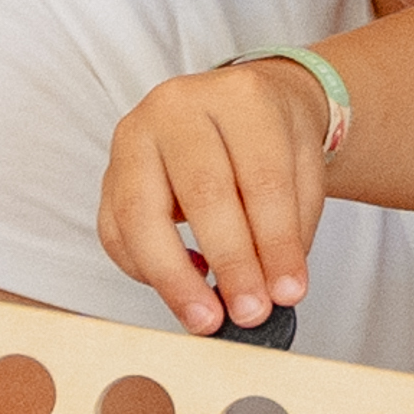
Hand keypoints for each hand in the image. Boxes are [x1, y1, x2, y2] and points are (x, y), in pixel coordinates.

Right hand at [96, 53, 338, 330]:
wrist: (240, 108)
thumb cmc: (273, 138)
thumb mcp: (304, 168)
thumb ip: (293, 226)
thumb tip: (276, 290)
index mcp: (239, 96)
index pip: (261, 176)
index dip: (276, 241)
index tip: (288, 292)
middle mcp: (178, 106)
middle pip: (202, 192)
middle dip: (230, 263)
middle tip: (250, 312)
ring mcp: (135, 136)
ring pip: (142, 214)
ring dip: (175, 277)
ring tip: (206, 317)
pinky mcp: (109, 171)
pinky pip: (115, 231)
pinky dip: (144, 270)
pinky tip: (184, 284)